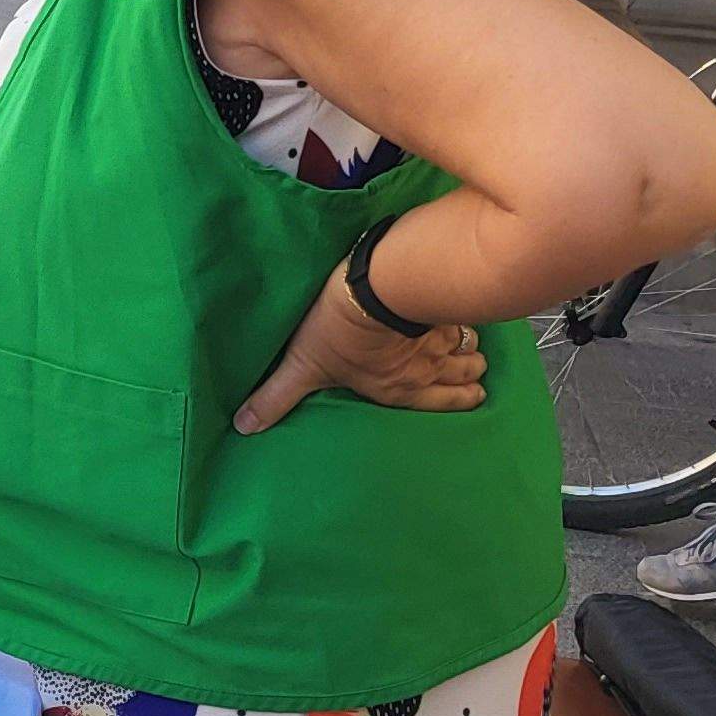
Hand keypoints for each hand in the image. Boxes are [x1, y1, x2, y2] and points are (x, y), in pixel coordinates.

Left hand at [233, 263, 488, 434]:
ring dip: (470, 348)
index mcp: (401, 389)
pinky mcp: (446, 304)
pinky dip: (466, 316)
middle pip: (465, 374)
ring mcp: (443, 335)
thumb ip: (276, 396)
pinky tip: (463, 309)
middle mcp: (431, 368)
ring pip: (470, 347)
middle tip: (470, 370)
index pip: (445, 402)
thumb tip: (244, 426)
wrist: (377, 288)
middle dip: (469, 375)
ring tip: (467, 345)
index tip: (471, 395)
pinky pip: (467, 315)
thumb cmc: (339, 333)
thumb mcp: (302, 367)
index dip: (461, 399)